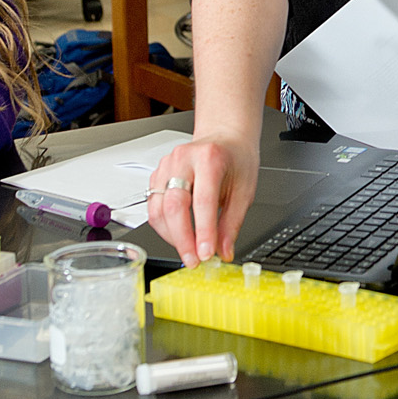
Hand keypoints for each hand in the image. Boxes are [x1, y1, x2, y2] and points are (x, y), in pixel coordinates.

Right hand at [148, 134, 257, 262]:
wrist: (224, 138)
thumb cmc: (235, 160)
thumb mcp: (244, 190)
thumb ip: (232, 223)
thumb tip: (223, 251)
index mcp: (209, 159)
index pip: (202, 200)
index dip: (202, 231)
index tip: (205, 253)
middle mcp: (183, 159)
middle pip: (173, 205)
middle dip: (182, 239)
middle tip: (193, 260)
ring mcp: (166, 166)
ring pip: (158, 209)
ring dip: (171, 236)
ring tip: (188, 251)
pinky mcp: (156, 175)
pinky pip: (153, 207)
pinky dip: (164, 227)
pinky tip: (179, 235)